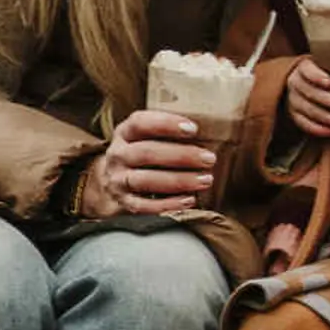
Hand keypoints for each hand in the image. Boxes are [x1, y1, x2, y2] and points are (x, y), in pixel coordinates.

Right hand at [89, 110, 217, 216]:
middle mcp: (117, 155)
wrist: (117, 179)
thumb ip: (170, 131)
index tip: (194, 129)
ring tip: (205, 180)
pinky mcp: (123, 201)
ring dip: (179, 180)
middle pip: (146, 153)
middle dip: (181, 156)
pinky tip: (189, 200)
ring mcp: (117, 179)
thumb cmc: (146, 152)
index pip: (140, 123)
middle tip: (209, 159)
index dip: (166, 124)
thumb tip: (213, 127)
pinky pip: (143, 206)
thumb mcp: (148, 136)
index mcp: (125, 133)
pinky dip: (168, 204)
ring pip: (145, 180)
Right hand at [281, 56, 329, 142]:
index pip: (307, 70)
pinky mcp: (294, 116)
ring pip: (307, 109)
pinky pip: (304, 124)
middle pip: (308, 92)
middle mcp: (295, 83)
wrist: (308, 86)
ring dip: (327, 117)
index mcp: (303, 68)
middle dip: (326, 100)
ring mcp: (293, 100)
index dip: (317, 76)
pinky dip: (319, 129)